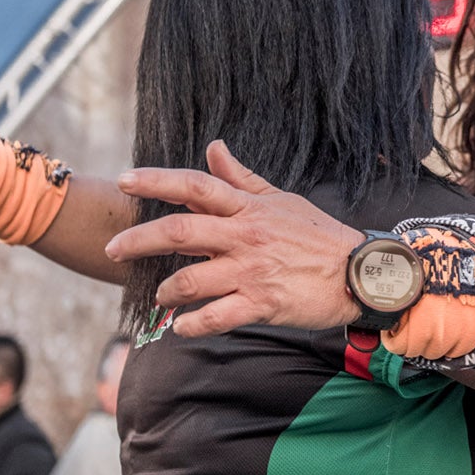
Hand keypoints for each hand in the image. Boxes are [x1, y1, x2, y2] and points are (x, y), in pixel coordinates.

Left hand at [107, 141, 363, 338]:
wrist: (360, 274)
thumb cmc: (319, 236)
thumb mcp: (281, 200)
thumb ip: (241, 178)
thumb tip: (214, 147)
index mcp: (249, 209)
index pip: (195, 186)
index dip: (156, 181)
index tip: (124, 180)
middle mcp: (245, 237)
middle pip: (179, 231)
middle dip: (139, 240)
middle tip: (114, 249)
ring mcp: (252, 271)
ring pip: (190, 280)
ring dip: (165, 291)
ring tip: (160, 297)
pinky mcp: (262, 304)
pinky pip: (215, 317)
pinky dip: (192, 325)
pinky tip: (182, 327)